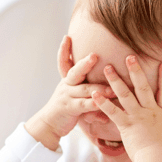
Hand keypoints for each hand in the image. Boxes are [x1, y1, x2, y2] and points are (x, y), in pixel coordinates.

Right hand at [24, 36, 114, 150]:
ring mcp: (67, 97)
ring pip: (84, 90)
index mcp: (67, 80)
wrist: (49, 124)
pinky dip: (94, 105)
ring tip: (112, 88)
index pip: (63, 62)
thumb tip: (101, 80)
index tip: (66, 37)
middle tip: (95, 55)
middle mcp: (66, 85)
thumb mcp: (74, 95)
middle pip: (75, 72)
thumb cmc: (66, 108)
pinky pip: (83, 106)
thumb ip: (88, 90)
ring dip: (99, 88)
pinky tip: (102, 105)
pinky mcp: (69, 109)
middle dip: (85, 63)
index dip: (64, 50)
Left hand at [91, 56, 161, 161]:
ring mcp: (138, 117)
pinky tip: (94, 93)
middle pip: (143, 87)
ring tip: (107, 68)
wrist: (158, 160)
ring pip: (125, 94)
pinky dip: (103, 103)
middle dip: (136, 70)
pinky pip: (112, 112)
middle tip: (129, 56)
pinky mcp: (126, 125)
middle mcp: (150, 111)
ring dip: (115, 80)